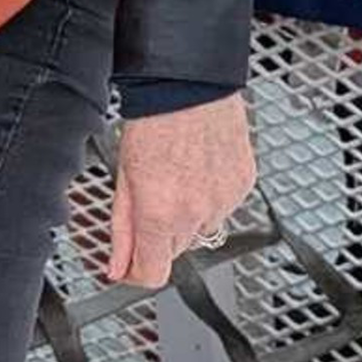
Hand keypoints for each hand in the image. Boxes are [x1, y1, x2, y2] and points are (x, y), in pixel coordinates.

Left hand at [105, 94, 255, 289]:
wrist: (191, 86)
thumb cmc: (154, 122)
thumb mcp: (125, 179)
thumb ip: (122, 230)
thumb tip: (117, 267)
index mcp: (160, 215)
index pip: (153, 274)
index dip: (137, 273)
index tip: (130, 265)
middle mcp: (196, 215)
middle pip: (175, 250)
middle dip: (159, 233)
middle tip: (152, 196)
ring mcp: (224, 201)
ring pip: (201, 228)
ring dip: (188, 214)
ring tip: (178, 175)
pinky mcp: (243, 185)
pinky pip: (224, 206)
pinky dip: (211, 196)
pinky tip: (199, 167)